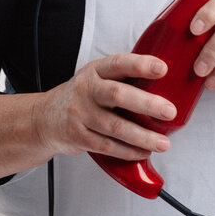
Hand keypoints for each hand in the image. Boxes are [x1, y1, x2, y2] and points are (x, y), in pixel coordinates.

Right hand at [35, 54, 176, 160]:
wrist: (44, 118)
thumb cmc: (82, 96)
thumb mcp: (96, 78)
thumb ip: (122, 78)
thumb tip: (166, 85)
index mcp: (96, 71)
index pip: (119, 63)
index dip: (140, 65)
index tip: (162, 69)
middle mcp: (87, 90)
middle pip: (118, 94)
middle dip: (146, 104)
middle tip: (169, 111)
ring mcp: (81, 114)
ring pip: (115, 126)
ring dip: (142, 136)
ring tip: (163, 143)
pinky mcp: (78, 136)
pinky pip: (107, 146)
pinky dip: (128, 151)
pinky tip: (143, 152)